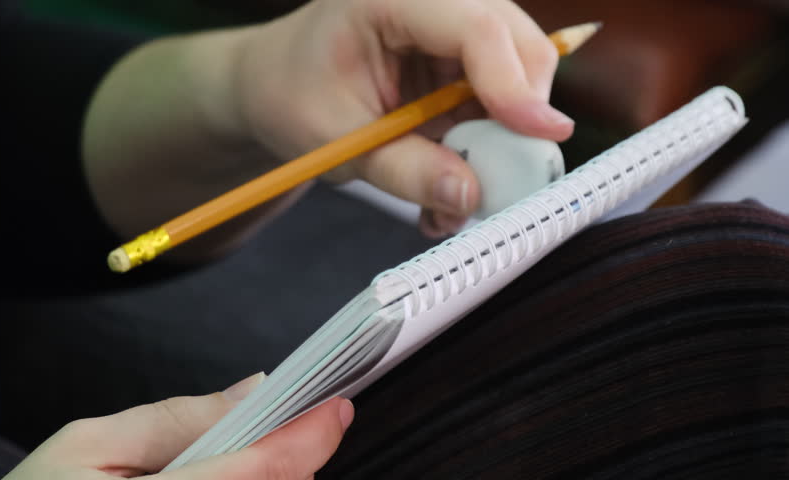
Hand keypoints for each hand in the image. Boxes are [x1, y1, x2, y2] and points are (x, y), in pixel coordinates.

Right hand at [4, 373, 353, 478]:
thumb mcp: (88, 444)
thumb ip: (176, 419)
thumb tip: (254, 392)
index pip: (254, 473)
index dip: (304, 439)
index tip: (336, 409)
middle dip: (290, 459)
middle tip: (288, 425)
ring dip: (276, 478)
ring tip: (253, 452)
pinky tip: (231, 474)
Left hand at [233, 0, 573, 236]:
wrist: (275, 83)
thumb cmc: (292, 97)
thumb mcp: (338, 141)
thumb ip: (405, 169)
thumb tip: (470, 196)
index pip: (476, 27)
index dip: (514, 83)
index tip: (543, 136)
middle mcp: (434, 4)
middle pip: (517, 45)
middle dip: (521, 117)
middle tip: (501, 181)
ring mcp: (452, 31)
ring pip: (519, 79)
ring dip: (501, 144)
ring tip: (456, 197)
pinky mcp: (461, 62)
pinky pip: (499, 103)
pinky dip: (486, 147)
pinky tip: (450, 182)